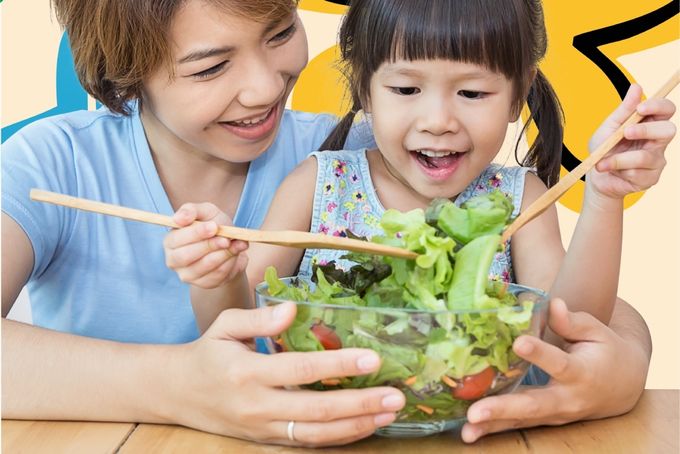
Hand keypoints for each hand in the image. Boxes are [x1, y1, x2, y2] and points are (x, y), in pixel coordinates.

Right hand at [163, 203, 247, 287]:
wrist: (230, 244)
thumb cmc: (213, 225)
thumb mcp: (205, 212)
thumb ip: (191, 210)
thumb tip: (179, 218)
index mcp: (171, 240)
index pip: (177, 239)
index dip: (196, 233)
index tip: (214, 226)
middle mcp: (174, 260)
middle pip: (186, 256)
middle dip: (209, 245)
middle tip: (226, 239)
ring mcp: (187, 275)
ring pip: (204, 266)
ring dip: (223, 253)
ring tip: (236, 243)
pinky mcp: (204, 283)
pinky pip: (217, 275)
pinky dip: (230, 262)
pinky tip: (236, 252)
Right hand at [164, 302, 405, 446]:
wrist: (178, 393)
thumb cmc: (207, 353)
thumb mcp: (225, 325)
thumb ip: (259, 319)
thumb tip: (293, 309)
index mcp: (247, 372)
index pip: (300, 370)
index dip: (338, 366)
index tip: (372, 359)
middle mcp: (257, 406)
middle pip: (315, 410)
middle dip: (359, 404)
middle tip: (395, 396)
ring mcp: (262, 428)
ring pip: (315, 434)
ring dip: (356, 426)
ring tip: (388, 414)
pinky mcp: (267, 440)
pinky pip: (306, 442)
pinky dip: (337, 437)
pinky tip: (364, 426)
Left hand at [461, 299, 647, 442]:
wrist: (621, 387)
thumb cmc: (604, 351)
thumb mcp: (596, 332)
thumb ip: (573, 321)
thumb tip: (554, 304)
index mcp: (581, 373)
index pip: (559, 363)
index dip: (540, 353)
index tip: (519, 343)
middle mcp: (566, 398)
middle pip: (534, 405)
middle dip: (503, 409)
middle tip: (475, 412)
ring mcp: (554, 414)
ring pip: (522, 421)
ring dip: (492, 426)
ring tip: (467, 430)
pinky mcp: (544, 420)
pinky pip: (517, 425)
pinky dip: (493, 429)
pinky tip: (470, 432)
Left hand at [588, 83, 675, 199]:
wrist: (595, 178)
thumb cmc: (604, 149)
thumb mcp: (609, 127)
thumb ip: (624, 110)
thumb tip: (636, 86)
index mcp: (650, 124)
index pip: (667, 110)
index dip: (658, 106)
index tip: (640, 107)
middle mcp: (658, 141)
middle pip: (668, 131)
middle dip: (646, 130)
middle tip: (625, 132)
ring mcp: (656, 161)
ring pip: (645, 156)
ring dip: (620, 158)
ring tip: (602, 162)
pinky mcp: (650, 178)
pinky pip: (637, 172)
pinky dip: (618, 170)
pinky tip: (611, 171)